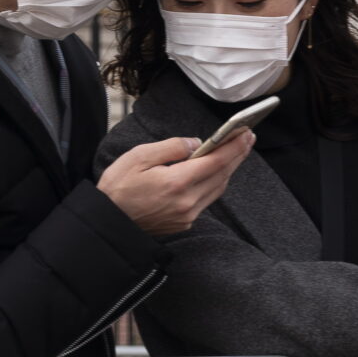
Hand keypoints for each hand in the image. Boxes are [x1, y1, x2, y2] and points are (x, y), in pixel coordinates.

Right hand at [97, 133, 253, 237]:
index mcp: (177, 182)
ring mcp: (187, 215)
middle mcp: (187, 202)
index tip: (246, 133)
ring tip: (235, 152)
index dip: (233, 147)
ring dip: (228, 170)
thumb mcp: (138, 156)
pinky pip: (206, 200)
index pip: (215, 161)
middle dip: (236, 155)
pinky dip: (215, 184)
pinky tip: (214, 173)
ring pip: (217, 189)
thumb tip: (195, 143)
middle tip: (248, 138)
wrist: (109, 223)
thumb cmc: (118, 186)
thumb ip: (170, 147)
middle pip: (221, 175)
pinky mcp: (184, 222)